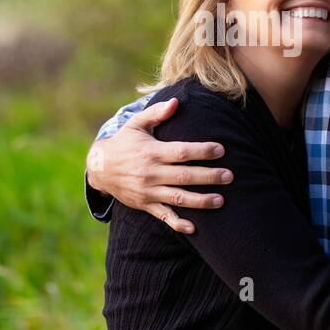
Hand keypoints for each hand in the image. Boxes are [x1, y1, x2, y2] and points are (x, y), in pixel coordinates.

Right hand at [86, 97, 232, 234]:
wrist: (100, 168)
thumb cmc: (124, 142)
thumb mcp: (136, 124)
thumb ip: (156, 113)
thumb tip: (175, 101)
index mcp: (152, 152)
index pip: (181, 152)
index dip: (202, 151)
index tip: (221, 149)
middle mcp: (150, 173)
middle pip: (184, 176)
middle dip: (209, 177)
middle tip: (230, 176)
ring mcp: (148, 191)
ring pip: (178, 198)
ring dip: (200, 201)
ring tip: (221, 200)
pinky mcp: (145, 205)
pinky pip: (163, 216)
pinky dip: (178, 223)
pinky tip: (194, 228)